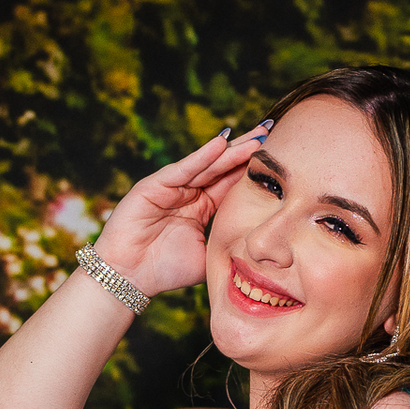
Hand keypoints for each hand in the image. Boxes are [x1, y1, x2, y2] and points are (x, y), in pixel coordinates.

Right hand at [93, 123, 270, 298]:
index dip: (253, 168)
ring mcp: (172, 187)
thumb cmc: (164, 271)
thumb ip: (228, 246)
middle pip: (222, 166)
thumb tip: (260, 252)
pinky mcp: (154, 186)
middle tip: (271, 129)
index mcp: (203, 206)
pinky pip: (182, 170)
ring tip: (255, 135)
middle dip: (246, 148)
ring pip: (207, 164)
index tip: (280, 154)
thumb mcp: (207, 257)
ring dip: (231, 149)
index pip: (232, 182)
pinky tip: (221, 143)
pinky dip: (201, 157)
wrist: (129, 278)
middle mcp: (189, 192)